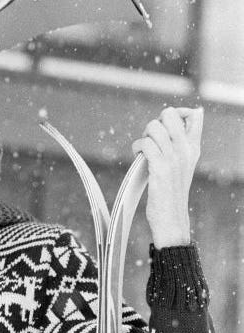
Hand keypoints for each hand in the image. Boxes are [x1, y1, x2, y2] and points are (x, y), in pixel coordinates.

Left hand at [131, 107, 202, 249]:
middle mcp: (186, 150)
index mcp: (193, 148)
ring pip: (154, 126)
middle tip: (152, 140)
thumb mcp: (183, 165)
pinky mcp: (161, 167)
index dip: (176, 113)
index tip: (165, 127)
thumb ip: (184, 143)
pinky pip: (145, 143)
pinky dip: (137, 147)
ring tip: (143, 150)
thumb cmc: (172, 192)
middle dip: (155, 122)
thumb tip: (193, 114)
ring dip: (143, 135)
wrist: (172, 219)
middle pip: (169, 114)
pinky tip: (138, 156)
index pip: (194, 115)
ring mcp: (174, 158)